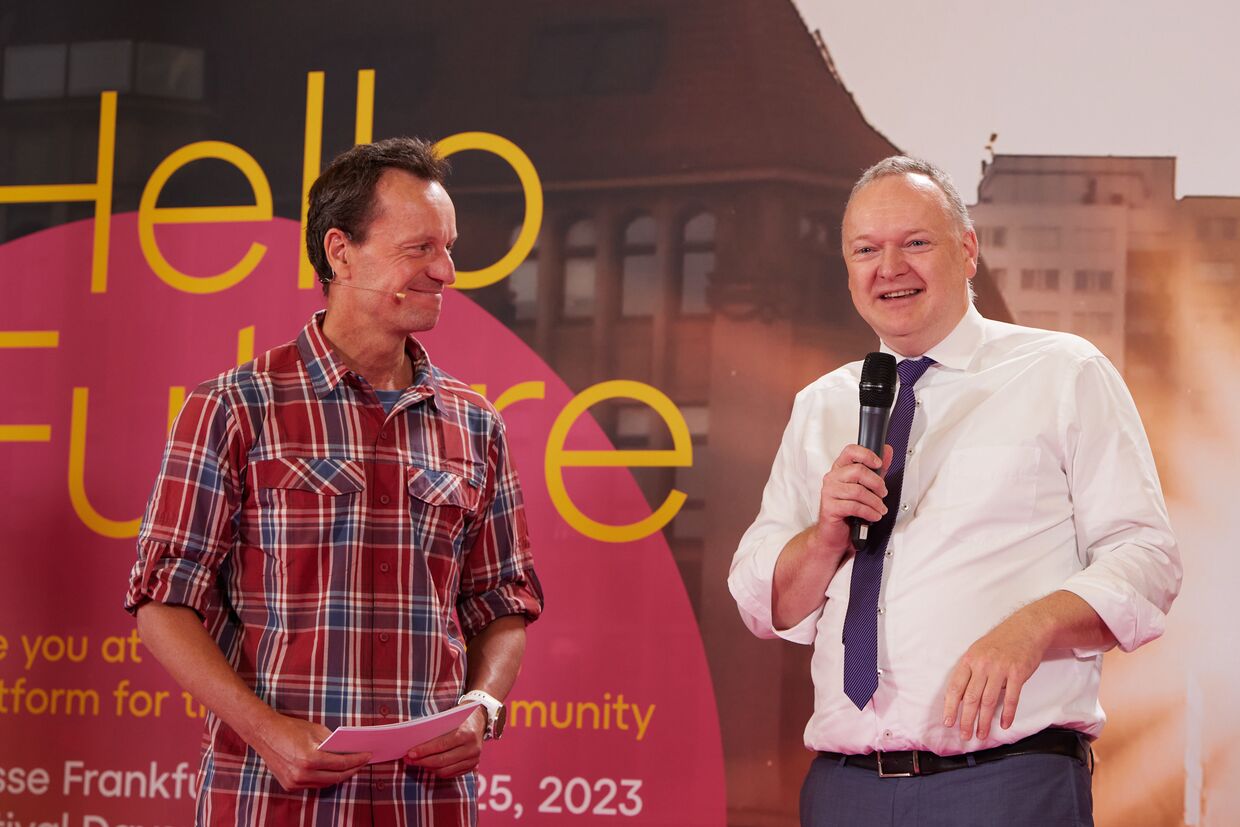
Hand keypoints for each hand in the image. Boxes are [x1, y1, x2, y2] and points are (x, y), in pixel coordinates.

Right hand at [250, 711, 369, 790]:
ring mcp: (295, 782)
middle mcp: (302, 774)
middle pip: (336, 777)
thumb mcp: (316, 730)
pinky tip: (333, 771)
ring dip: (339, 776)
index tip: (367, 756)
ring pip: (325, 783)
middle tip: (362, 762)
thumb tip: (348, 750)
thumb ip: (333, 743)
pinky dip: (325, 778)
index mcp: (310, 758)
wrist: (264, 733)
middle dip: (352, 770)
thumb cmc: (290, 728)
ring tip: (351, 767)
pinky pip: (313, 784)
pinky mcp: (289, 785)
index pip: (341, 763)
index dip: (357, 760)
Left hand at [404, 707, 486, 776]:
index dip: (423, 751)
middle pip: (442, 760)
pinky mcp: (473, 766)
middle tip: (409, 759)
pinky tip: (429, 766)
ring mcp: (474, 759)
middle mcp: (472, 748)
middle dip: (422, 761)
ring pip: (445, 770)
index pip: (441, 745)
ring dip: (428, 768)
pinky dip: (438, 771)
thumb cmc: (461, 716)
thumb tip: (415, 743)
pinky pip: (451, 774)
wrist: (480, 718)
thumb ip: (436, 730)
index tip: (410, 753)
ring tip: (418, 763)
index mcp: (466, 733)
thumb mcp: (450, 717)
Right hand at [809, 444, 892, 554]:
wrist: (835, 534)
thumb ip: (876, 470)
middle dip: (877, 483)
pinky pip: (854, 506)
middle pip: (858, 471)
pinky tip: (873, 516)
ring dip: (875, 502)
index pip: (850, 451)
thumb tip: (887, 451)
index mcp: (840, 469)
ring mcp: (829, 492)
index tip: (879, 463)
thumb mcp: (865, 487)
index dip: (867, 455)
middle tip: (883, 494)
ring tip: (880, 508)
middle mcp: (832, 478)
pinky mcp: (830, 507)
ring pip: (858, 491)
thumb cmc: (848, 510)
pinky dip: (869, 512)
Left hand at [942, 611, 1050, 741]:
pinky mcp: (1017, 673)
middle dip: (966, 720)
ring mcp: (1000, 669)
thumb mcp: (978, 651)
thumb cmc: (1001, 642)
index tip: (948, 722)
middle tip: (964, 735)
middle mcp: (982, 665)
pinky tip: (1004, 724)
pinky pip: (1011, 698)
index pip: (955, 687)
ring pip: (988, 701)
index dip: (950, 707)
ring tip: (981, 735)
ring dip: (984, 721)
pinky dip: (1007, 713)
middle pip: (971, 698)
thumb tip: (961, 697)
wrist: (1026, 628)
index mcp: (969, 660)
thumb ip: (970, 672)